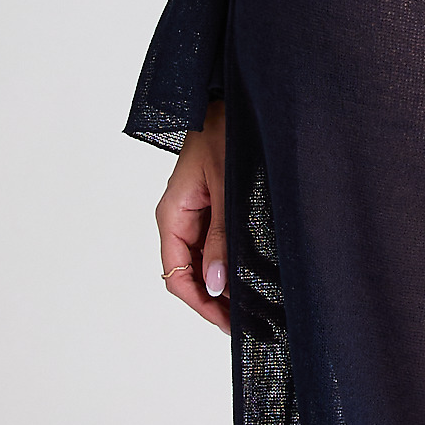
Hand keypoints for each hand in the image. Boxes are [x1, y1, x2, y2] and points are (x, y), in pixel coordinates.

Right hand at [156, 104, 229, 331]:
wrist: (233, 101)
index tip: (227, 322)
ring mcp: (195, 213)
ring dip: (223, 284)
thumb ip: (221, 236)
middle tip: (247, 323)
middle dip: (213, 300)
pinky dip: (229, 263)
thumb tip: (217, 283)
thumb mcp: (226, 189)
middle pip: (188, 274)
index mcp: (173, 214)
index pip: (176, 276)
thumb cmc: (226, 134)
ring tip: (252, 306)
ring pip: (203, 262)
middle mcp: (180, 218)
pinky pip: (214, 244)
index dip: (200, 303)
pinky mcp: (212, 206)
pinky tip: (250, 276)